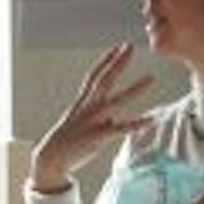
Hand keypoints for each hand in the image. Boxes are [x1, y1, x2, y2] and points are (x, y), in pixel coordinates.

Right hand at [31, 42, 155, 193]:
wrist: (51, 157)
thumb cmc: (68, 140)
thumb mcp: (81, 122)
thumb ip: (98, 116)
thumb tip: (113, 117)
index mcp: (83, 102)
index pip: (95, 75)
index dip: (107, 60)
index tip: (118, 46)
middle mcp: (88, 107)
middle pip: (104, 79)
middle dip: (118, 62)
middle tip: (131, 46)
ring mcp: (93, 121)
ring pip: (117, 101)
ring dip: (135, 89)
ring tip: (152, 78)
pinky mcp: (98, 137)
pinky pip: (121, 129)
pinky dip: (137, 124)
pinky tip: (151, 120)